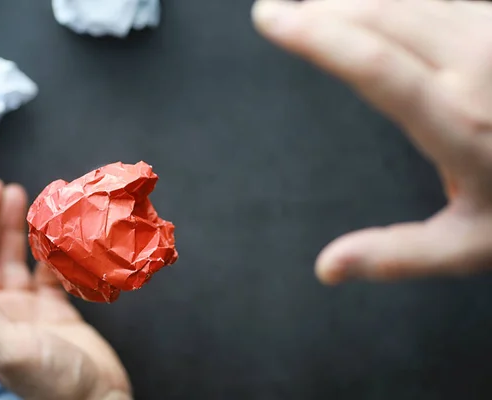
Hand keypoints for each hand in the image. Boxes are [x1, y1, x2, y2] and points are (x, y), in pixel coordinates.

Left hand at [0, 178, 130, 399]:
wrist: (98, 398)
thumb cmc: (53, 381)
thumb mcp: (10, 346)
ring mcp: (26, 306)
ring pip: (14, 257)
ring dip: (14, 227)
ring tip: (20, 195)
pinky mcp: (55, 305)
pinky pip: (46, 267)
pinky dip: (48, 247)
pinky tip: (51, 228)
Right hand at [252, 0, 491, 283]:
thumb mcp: (469, 245)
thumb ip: (396, 255)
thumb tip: (328, 268)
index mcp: (456, 121)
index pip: (369, 64)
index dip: (313, 36)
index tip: (269, 19)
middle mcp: (477, 65)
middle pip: (380, 16)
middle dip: (322, 9)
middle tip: (280, 13)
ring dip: (352, 0)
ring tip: (315, 9)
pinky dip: (391, 1)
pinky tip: (373, 8)